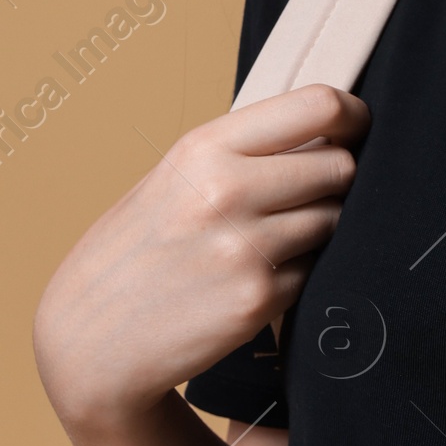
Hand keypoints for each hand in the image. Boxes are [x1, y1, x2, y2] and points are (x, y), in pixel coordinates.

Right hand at [33, 83, 367, 430]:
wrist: (89, 340)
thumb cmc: (136, 252)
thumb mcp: (173, 178)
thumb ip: (243, 151)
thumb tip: (328, 129)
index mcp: (204, 148)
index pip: (317, 105)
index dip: (352, 115)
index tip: (356, 128)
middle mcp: (227, 191)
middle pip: (340, 166)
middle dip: (336, 179)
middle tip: (306, 195)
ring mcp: (246, 249)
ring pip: (335, 220)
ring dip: (319, 229)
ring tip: (269, 240)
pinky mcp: (259, 300)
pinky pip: (316, 271)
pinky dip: (299, 274)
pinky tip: (255, 278)